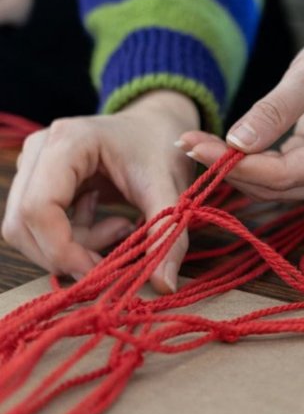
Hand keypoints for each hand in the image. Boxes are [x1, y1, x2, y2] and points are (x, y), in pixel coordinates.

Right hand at [1, 91, 199, 292]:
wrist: (158, 127)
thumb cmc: (162, 149)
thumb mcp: (170, 189)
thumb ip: (167, 234)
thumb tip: (164, 286)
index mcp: (69, 141)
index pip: (38, 208)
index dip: (62, 249)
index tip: (100, 271)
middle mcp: (40, 149)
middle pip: (23, 224)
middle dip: (66, 253)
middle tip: (113, 257)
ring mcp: (35, 164)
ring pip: (27, 230)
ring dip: (73, 246)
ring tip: (121, 229)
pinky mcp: (39, 180)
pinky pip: (39, 227)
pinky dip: (74, 238)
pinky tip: (111, 222)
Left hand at [177, 0, 303, 200]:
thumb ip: (275, 110)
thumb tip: (237, 142)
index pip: (282, 174)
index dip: (235, 164)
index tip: (193, 143)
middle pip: (276, 187)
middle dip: (230, 168)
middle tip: (187, 141)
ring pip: (275, 187)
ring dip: (237, 169)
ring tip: (198, 144)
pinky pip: (280, 176)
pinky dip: (251, 164)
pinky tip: (223, 149)